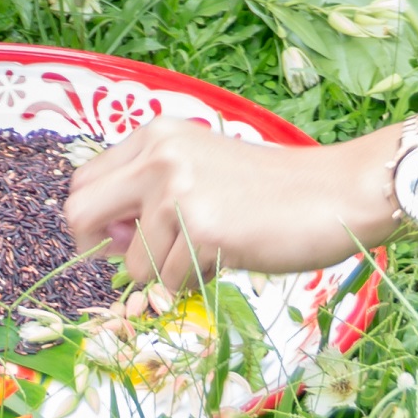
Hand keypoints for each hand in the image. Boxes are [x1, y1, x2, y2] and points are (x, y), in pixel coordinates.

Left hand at [63, 120, 396, 296]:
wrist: (335, 193)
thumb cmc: (272, 190)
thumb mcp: (201, 170)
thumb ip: (152, 190)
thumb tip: (108, 239)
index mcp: (156, 134)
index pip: (83, 182)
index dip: (94, 221)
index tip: (119, 242)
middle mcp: (159, 154)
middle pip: (81, 215)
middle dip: (102, 252)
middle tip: (139, 267)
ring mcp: (178, 190)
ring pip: (133, 263)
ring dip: (167, 274)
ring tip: (211, 253)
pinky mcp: (202, 228)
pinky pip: (170, 281)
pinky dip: (194, 283)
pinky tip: (228, 257)